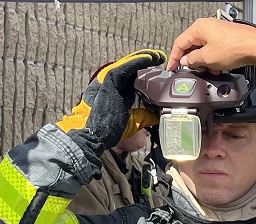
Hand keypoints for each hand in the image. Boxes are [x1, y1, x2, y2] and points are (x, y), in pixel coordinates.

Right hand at [57, 49, 165, 171]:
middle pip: (132, 68)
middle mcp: (114, 83)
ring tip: (157, 55)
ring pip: (128, 64)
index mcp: (119, 91)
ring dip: (144, 58)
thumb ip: (146, 115)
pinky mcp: (108, 81)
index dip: (147, 70)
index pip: (135, 76)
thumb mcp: (134, 120)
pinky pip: (124, 67)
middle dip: (147, 61)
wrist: (94, 135)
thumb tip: (160, 114)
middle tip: (160, 57)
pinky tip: (148, 58)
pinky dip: (136, 61)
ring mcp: (109, 81)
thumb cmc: (109, 129)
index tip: (160, 68)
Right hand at [167, 18, 255, 71]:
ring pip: (204, 49)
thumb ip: (193, 60)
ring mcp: (218, 32)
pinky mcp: (227, 39)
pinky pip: (214, 50)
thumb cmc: (236, 47)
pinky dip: (213, 60)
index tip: (171, 68)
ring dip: (204, 62)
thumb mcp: (208, 58)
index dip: (174, 58)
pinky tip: (218, 67)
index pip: (180, 43)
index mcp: (199, 27)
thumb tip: (187, 61)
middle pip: (192, 46)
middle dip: (193, 61)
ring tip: (210, 70)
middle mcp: (208, 27)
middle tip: (195, 71)